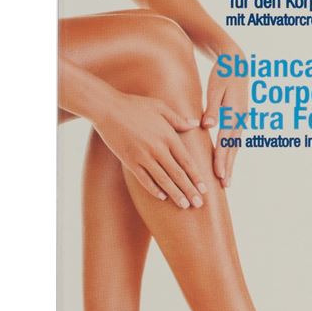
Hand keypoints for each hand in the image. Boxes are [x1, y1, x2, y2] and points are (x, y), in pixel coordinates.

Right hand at [95, 93, 206, 207]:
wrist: (107, 109)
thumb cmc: (134, 105)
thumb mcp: (160, 106)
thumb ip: (178, 119)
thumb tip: (194, 125)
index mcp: (168, 136)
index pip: (186, 161)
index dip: (196, 176)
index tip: (204, 188)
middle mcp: (158, 148)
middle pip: (177, 174)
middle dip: (189, 190)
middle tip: (199, 204)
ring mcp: (143, 156)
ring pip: (163, 180)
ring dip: (175, 194)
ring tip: (184, 205)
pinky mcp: (130, 161)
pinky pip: (144, 179)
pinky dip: (153, 189)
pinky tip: (162, 197)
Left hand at [201, 59, 247, 186]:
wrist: (237, 63)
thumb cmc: (223, 73)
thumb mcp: (215, 88)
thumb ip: (212, 108)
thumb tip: (208, 126)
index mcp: (234, 113)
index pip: (226, 141)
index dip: (221, 158)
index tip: (217, 173)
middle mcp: (240, 119)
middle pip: (233, 148)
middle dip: (228, 167)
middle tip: (225, 185)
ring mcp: (242, 120)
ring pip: (235, 146)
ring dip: (231, 163)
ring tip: (226, 180)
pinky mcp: (239, 119)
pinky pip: (235, 140)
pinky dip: (231, 153)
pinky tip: (226, 162)